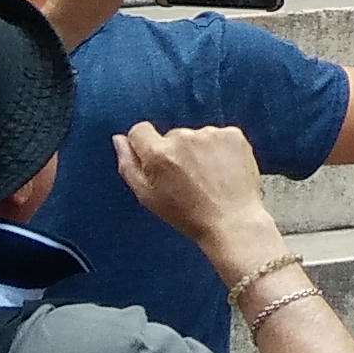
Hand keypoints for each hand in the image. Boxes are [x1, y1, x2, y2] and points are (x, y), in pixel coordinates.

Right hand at [114, 120, 287, 270]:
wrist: (232, 222)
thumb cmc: (187, 215)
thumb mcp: (147, 197)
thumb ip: (128, 165)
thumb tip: (119, 138)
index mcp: (158, 153)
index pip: (140, 130)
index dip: (145, 146)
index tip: (158, 163)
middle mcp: (183, 137)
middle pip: (171, 135)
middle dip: (175, 152)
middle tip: (187, 180)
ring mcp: (211, 134)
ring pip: (196, 136)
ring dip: (199, 150)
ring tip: (208, 178)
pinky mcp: (233, 134)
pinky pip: (219, 136)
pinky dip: (221, 149)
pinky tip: (223, 171)